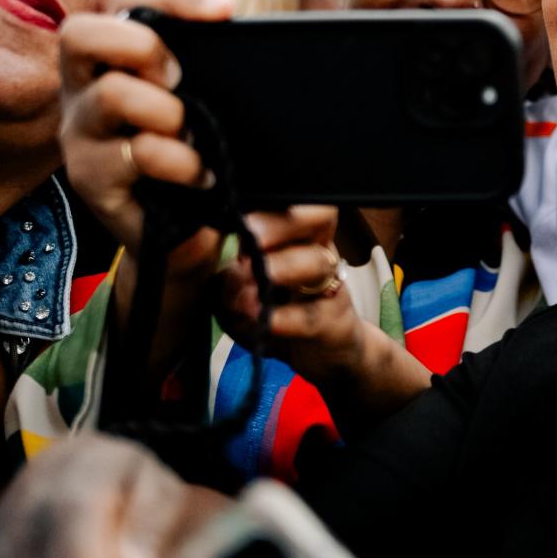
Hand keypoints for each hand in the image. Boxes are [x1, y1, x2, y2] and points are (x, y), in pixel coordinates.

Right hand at [58, 0, 230, 275]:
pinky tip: (202, 175)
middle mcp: (82, 89)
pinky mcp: (93, 182)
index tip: (226, 10)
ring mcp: (81, 135)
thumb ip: (183, 21)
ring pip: (113, 96)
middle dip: (142, 47)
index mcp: (107, 57)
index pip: (120, 3)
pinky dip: (180, 162)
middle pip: (82, 35)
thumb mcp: (197, 79)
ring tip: (199, 136)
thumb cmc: (187, 139)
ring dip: (169, 113)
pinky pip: (134, 155)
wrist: (190, 224)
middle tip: (183, 78)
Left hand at [216, 208, 429, 427]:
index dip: (267, 201)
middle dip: (279, 223)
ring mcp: (330, 287)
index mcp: (298, 235)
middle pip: (317, 217)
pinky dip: (285, 318)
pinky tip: (264, 320)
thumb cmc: (281, 315)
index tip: (233, 212)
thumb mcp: (239, 299)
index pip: (292, 201)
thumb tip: (222, 271)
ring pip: (316, 262)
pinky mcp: (334, 323)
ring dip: (280, 269)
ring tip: (249, 286)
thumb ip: (225, 283)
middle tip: (249, 236)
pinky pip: (311, 315)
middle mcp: (319, 252)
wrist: (326, 356)